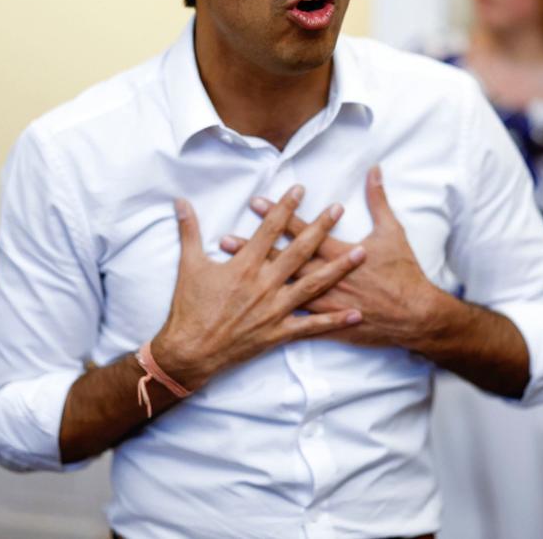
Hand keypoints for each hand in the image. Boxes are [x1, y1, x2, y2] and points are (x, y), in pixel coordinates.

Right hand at [150, 185, 366, 390]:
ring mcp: (274, 309)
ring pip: (313, 285)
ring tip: (361, 253)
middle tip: (339, 209)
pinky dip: (334, 321)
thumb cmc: (188, 307)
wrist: (190, 351)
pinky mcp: (278, 333)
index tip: (300, 190)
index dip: (286, 207)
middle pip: (299, 251)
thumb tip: (181, 201)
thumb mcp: (188, 265)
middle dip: (321, 228)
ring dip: (339, 268)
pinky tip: (355, 314)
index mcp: (245, 265)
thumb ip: (189, 230)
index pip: (270, 229)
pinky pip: (311, 327)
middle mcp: (265, 284)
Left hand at [223, 167, 442, 348]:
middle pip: (283, 260)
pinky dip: (272, 314)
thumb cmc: (403, 273)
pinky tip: (249, 312)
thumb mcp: (392, 232)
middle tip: (225, 238)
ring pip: (281, 288)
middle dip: (254, 247)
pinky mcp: (327, 323)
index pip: (302, 230)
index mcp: (339, 253)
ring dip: (255, 279)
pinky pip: (295, 319)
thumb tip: (375, 170)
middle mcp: (326, 277)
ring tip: (230, 271)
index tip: (256, 203)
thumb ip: (379, 200)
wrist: (414, 317)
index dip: (278, 215)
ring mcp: (324, 302)